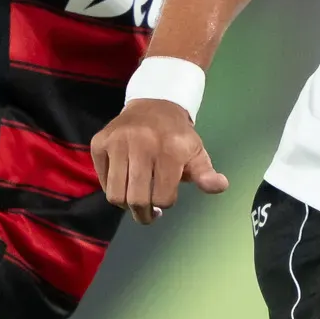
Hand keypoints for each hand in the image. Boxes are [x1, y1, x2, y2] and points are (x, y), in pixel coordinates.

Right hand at [92, 99, 227, 224]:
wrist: (154, 104)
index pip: (163, 197)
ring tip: (134, 198)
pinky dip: (112, 188)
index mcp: (170, 150)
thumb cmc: (177, 136)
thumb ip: (206, 174)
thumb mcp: (197, 153)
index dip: (165, 203)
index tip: (166, 201)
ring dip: (126, 204)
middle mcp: (142, 144)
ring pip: (115, 194)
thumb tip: (220, 185)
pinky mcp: (99, 143)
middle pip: (137, 199)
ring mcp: (117, 142)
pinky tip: (124, 181)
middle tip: (147, 213)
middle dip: (143, 213)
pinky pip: (103, 180)